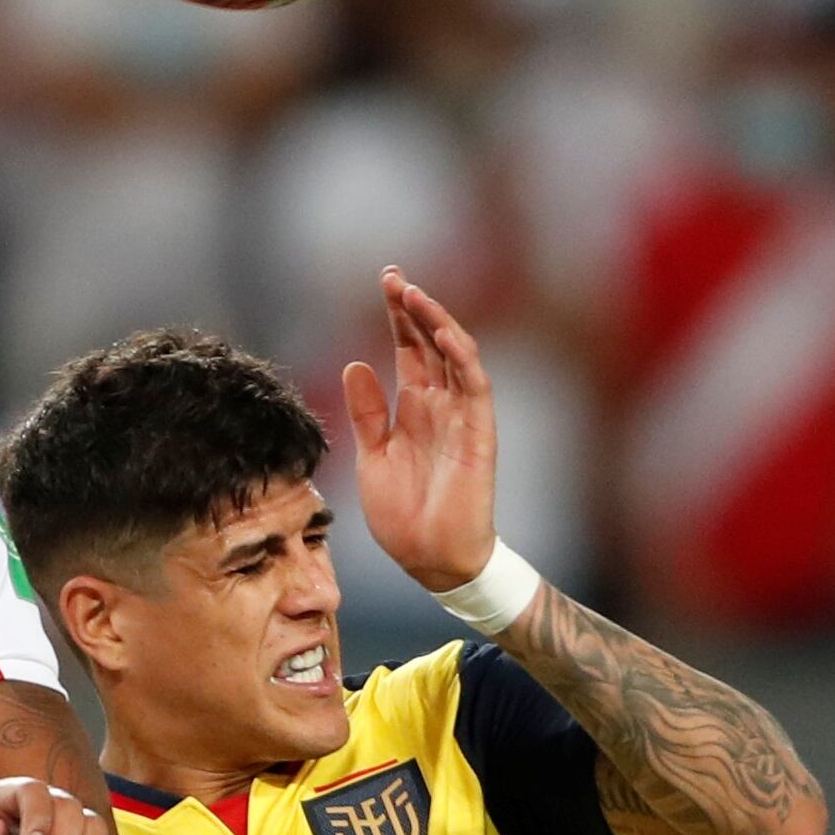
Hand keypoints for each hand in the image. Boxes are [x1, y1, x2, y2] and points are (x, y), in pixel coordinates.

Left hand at [341, 268, 498, 595]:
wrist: (429, 559)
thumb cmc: (403, 514)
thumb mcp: (372, 456)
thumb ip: (367, 412)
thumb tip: (356, 363)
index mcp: (413, 407)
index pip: (409, 349)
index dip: (398, 316)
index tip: (385, 281)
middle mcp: (440, 404)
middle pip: (430, 342)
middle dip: (414, 307)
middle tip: (393, 275)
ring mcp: (462, 416)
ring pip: (455, 355)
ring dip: (437, 323)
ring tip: (412, 294)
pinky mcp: (479, 434)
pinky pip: (475, 387)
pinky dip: (462, 358)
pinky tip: (444, 333)